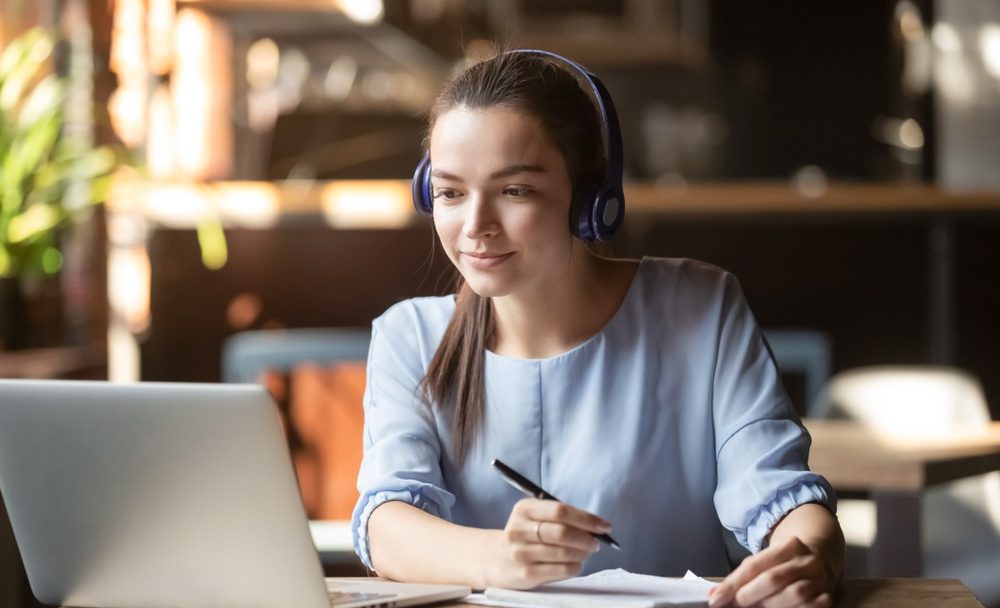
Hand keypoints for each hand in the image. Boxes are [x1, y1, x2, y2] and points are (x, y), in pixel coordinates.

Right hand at [486, 498, 609, 588]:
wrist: (495, 558)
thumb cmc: (525, 534)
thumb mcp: (534, 516)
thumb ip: (561, 516)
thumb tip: (596, 525)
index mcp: (524, 509)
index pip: (560, 511)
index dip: (586, 518)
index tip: (604, 526)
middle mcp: (519, 530)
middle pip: (562, 532)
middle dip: (586, 538)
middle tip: (596, 542)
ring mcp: (521, 553)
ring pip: (564, 553)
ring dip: (583, 553)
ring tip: (587, 552)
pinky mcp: (526, 573)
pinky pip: (561, 570)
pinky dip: (576, 566)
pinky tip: (576, 563)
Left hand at [708, 536, 835, 607]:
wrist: (822, 559)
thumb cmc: (785, 562)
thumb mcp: (767, 560)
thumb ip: (743, 577)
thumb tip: (716, 596)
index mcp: (790, 546)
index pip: (755, 565)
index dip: (733, 584)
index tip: (715, 599)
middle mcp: (807, 561)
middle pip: (773, 579)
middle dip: (749, 596)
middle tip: (734, 605)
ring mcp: (820, 580)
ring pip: (792, 595)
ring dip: (768, 606)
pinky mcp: (827, 598)